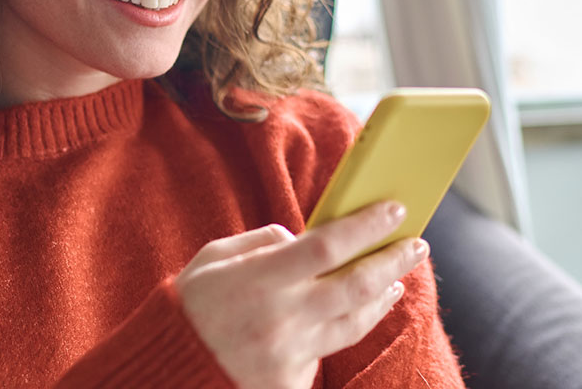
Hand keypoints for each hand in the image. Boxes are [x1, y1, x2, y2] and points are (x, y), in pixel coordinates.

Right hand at [175, 202, 428, 388]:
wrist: (165, 374)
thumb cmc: (188, 308)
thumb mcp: (213, 259)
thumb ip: (262, 243)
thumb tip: (301, 237)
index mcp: (260, 279)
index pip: (329, 246)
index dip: (367, 226)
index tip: (393, 209)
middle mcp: (282, 318)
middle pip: (357, 285)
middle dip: (394, 260)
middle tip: (416, 244)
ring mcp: (290, 356)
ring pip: (355, 323)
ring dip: (382, 297)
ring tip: (396, 280)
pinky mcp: (292, 383)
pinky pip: (326, 352)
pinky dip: (340, 329)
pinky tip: (353, 315)